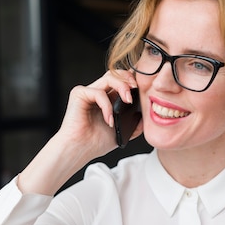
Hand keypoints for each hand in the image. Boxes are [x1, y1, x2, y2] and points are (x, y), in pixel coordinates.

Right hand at [17, 70, 140, 195]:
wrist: (79, 150)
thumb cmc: (95, 143)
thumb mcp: (121, 132)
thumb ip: (133, 124)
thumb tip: (145, 117)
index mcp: (107, 99)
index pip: (121, 81)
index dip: (132, 81)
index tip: (143, 90)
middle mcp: (97, 92)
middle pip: (115, 74)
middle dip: (129, 79)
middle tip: (136, 90)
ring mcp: (87, 92)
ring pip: (109, 77)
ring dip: (122, 87)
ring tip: (128, 101)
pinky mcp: (79, 94)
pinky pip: (99, 93)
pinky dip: (107, 106)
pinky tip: (109, 120)